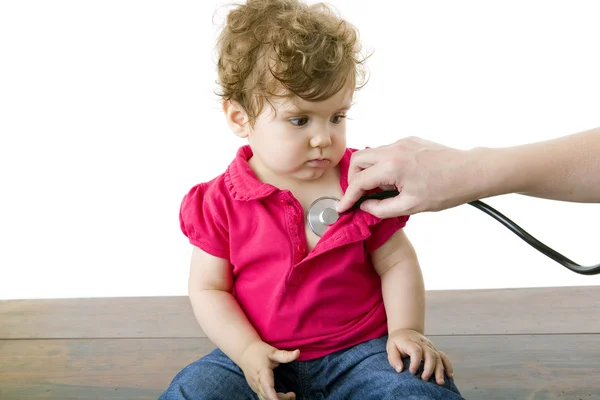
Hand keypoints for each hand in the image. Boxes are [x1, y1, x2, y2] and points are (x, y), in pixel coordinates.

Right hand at [238, 341, 299, 399]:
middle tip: (293, 395)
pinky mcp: (255, 389)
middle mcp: (257, 383)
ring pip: (265, 399)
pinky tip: (281, 396)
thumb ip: (285, 355)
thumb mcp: (272, 352)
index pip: (268, 388)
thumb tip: (298, 353)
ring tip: (289, 395)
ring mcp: (255, 387)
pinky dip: (272, 399)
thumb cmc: (259, 351)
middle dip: (282, 399)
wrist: (244, 352)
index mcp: (262, 373)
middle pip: (268, 397)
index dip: (274, 397)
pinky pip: (263, 398)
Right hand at [337, 137, 472, 216]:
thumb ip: (382, 208)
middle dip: (353, 179)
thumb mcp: (411, 206)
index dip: (348, 197)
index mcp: (392, 167)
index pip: (359, 182)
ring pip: (371, 153)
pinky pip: (386, 151)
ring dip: (367, 171)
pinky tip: (394, 178)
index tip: (342, 207)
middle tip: (359, 195)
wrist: (470, 172)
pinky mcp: (410, 141)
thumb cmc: (446, 190)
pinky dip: (382, 164)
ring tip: (379, 189)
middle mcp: (394, 150)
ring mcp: (402, 142)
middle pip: (357, 160)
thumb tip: (365, 206)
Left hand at [386, 328, 453, 384]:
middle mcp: (422, 343)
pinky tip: (449, 376)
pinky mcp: (434, 349)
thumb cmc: (397, 342)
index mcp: (410, 341)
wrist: (405, 331)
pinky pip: (443, 356)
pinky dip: (448, 366)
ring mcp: (430, 346)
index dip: (415, 361)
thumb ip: (394, 359)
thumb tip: (400, 369)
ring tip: (439, 382)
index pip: (416, 350)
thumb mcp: (391, 348)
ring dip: (440, 370)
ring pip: (437, 356)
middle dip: (429, 368)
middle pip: (430, 354)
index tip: (412, 372)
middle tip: (425, 379)